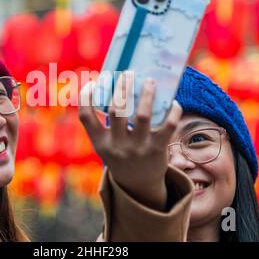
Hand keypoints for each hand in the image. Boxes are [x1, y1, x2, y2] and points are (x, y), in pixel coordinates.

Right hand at [78, 72, 182, 210]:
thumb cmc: (120, 154)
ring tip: (150, 81)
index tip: (94, 82)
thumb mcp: (105, 143)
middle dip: (122, 89)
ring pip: (143, 116)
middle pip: (117, 111)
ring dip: (146, 95)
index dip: (86, 97)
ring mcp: (138, 148)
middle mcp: (117, 145)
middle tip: (128, 73)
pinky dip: (172, 112)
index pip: (86, 117)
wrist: (138, 185)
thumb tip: (113, 88)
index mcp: (100, 142)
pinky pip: (167, 127)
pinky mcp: (157, 150)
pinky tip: (172, 103)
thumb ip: (104, 122)